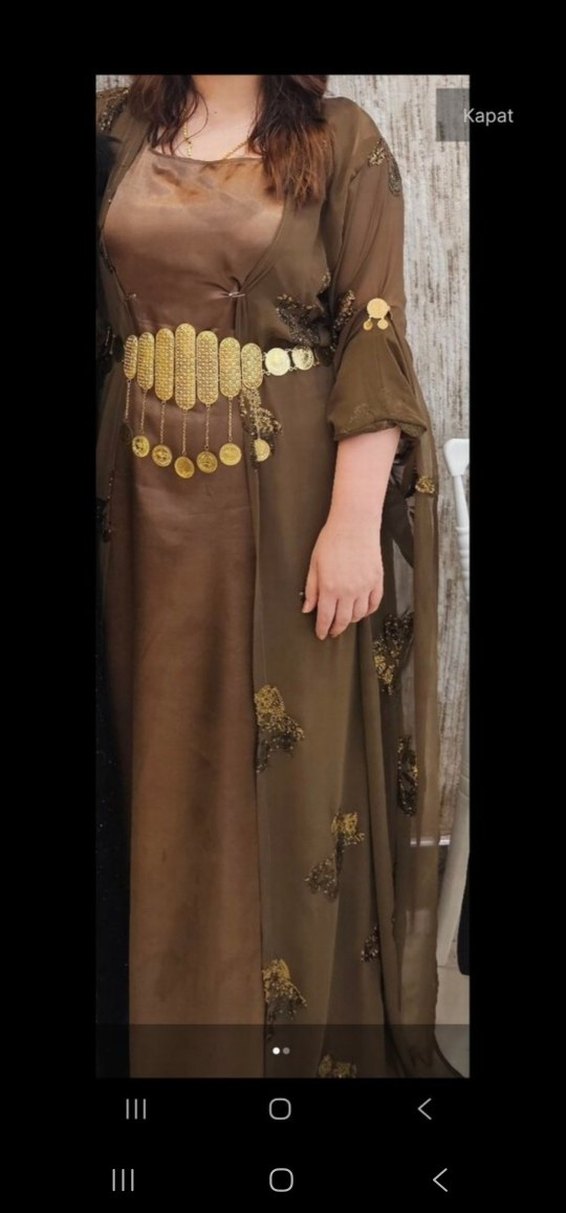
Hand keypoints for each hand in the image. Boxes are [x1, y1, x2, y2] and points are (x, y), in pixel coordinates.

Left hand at [302, 512, 383, 639]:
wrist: (354, 524)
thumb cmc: (331, 540)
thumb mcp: (314, 564)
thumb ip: (311, 589)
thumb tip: (307, 609)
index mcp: (330, 588)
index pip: (325, 617)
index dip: (322, 629)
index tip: (321, 634)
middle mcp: (348, 591)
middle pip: (343, 620)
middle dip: (336, 629)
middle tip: (332, 632)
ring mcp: (365, 587)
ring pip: (359, 614)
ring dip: (351, 620)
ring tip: (345, 619)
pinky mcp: (377, 581)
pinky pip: (374, 604)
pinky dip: (367, 611)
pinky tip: (361, 611)